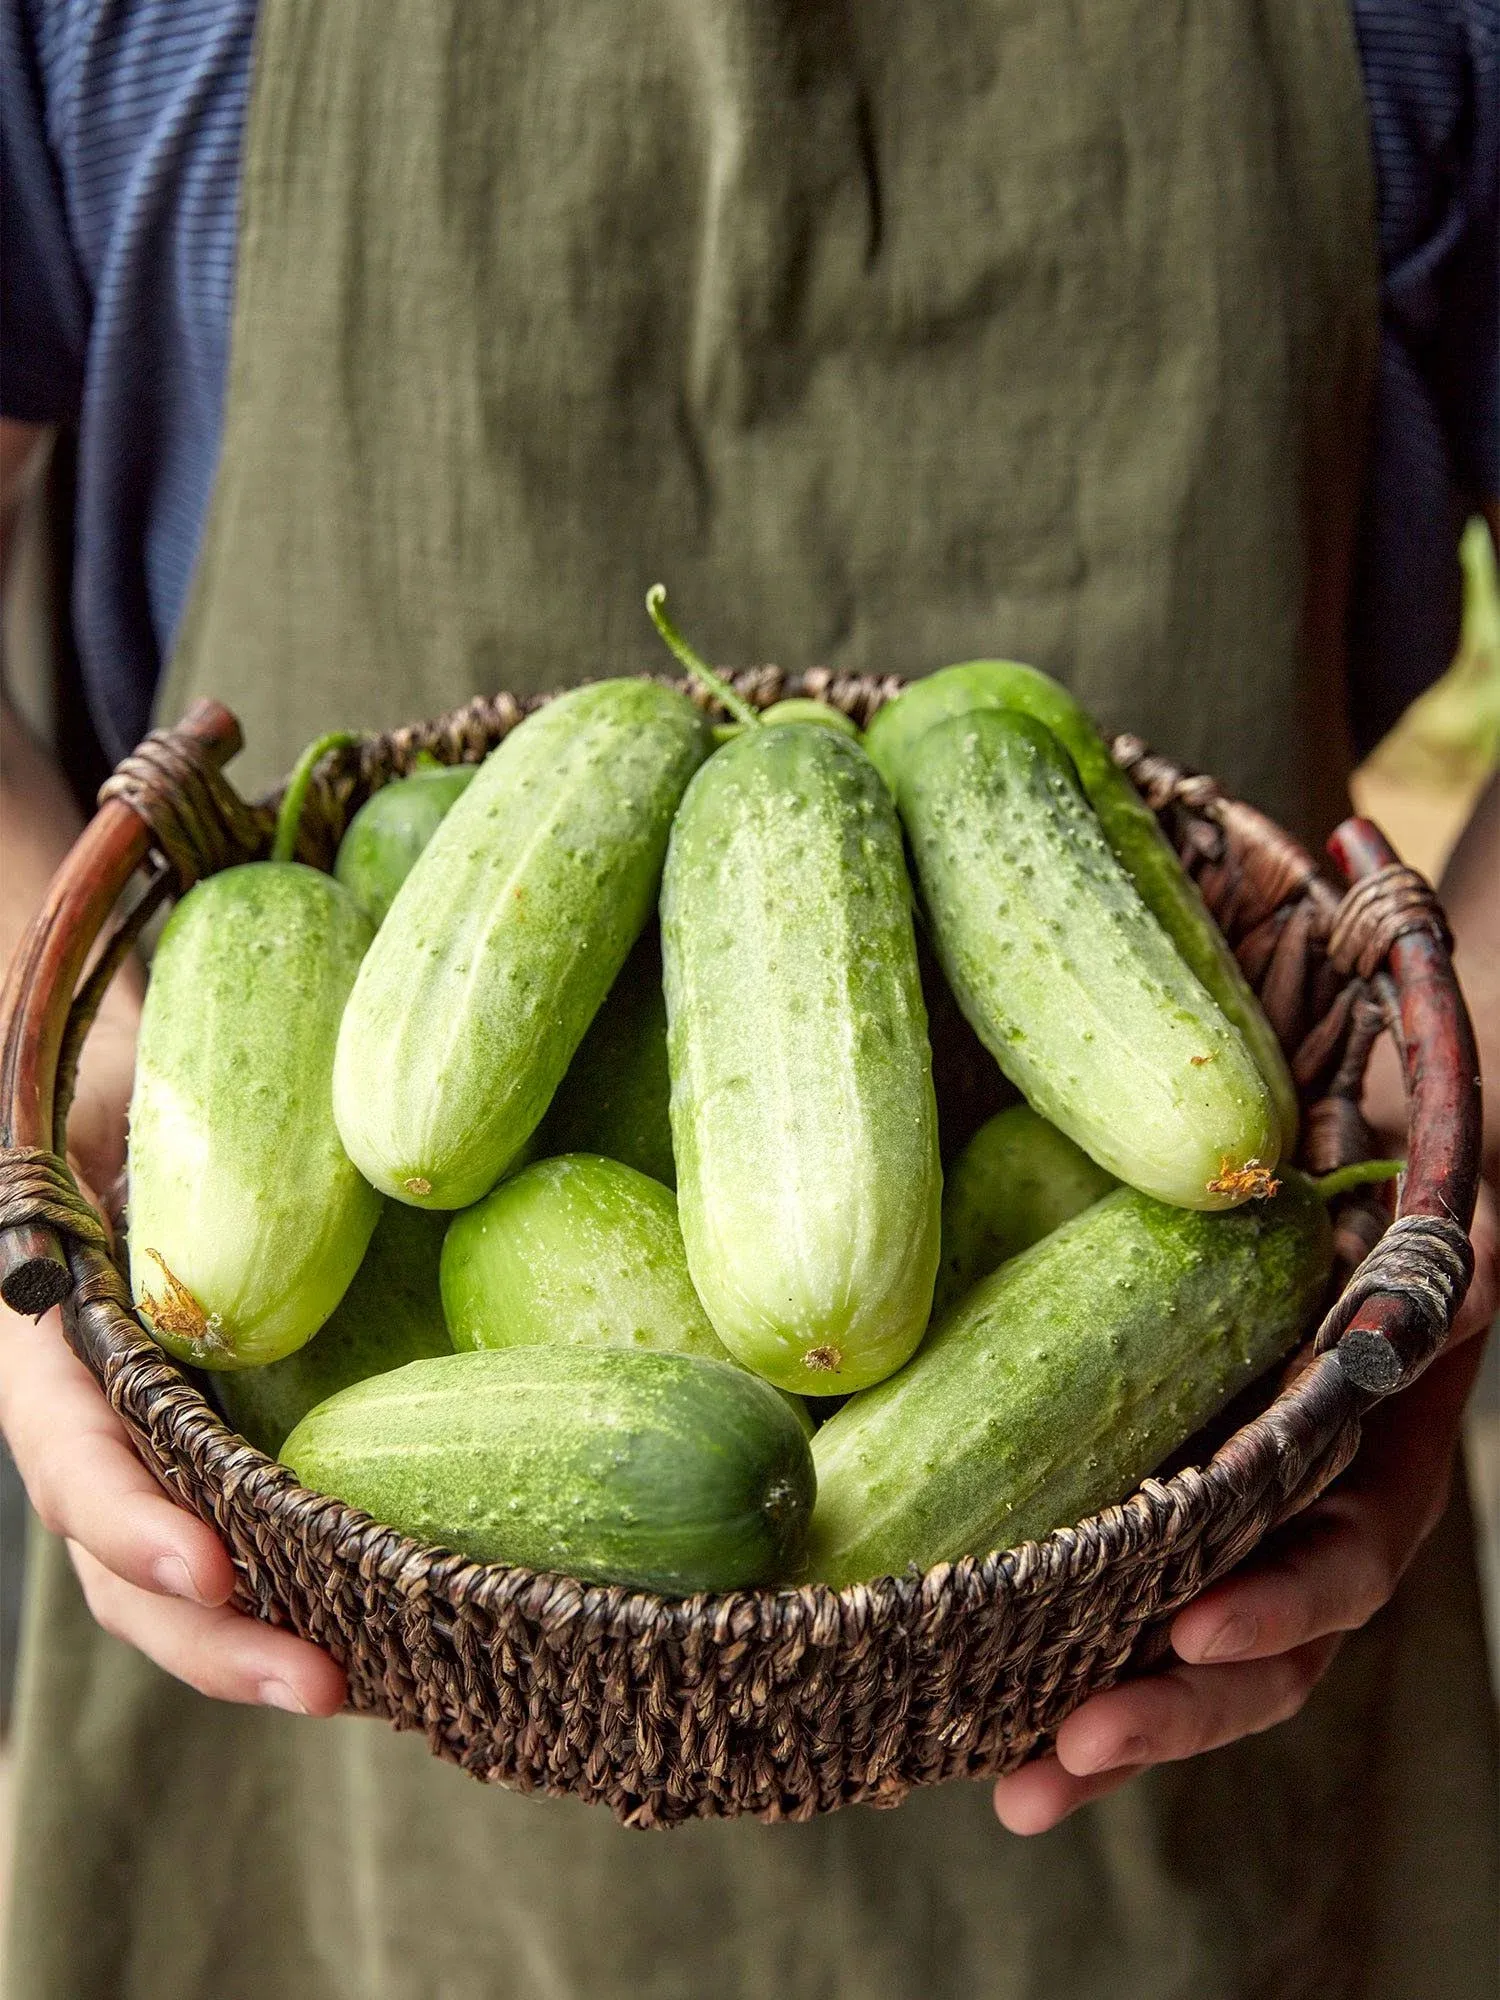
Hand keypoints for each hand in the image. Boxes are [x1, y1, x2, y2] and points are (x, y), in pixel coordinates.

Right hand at [0, 1000, 344, 1715]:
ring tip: (355, 1691)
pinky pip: (239, 1546)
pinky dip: (295, 1600)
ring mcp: (148, 1445)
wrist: (143, 1093)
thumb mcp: (127, 1093)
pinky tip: (382, 1638)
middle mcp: (89, 1409)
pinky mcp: (215, 1455)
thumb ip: (162, 1143)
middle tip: (320, 1683)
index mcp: (44, 1335)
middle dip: (213, 1636)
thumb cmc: (144, 1081)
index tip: (210, 1572)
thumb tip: (290, 1149)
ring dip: (256, 1649)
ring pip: (174, 1583)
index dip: (130, 1518)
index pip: (69, 1448)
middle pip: (121, 1558)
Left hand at [992, 1179, 1496, 1834]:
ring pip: (1172, 1656)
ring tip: (1023, 1792)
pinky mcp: (1139, 1516)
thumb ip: (1445, 1266)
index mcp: (1371, 1472)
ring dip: (1104, 1732)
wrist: (1310, 1182)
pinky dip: (1048, 1664)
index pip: (1340, 1561)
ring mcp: (1218, 1533)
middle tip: (1077, 1748)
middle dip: (1172, 1711)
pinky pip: (1103, 1602)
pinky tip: (974, 1719)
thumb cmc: (1365, 1201)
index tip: (1198, 1629)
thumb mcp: (1419, 1225)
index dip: (1279, 1606)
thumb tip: (1467, 1282)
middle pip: (1254, 1656)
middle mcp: (1296, 1525)